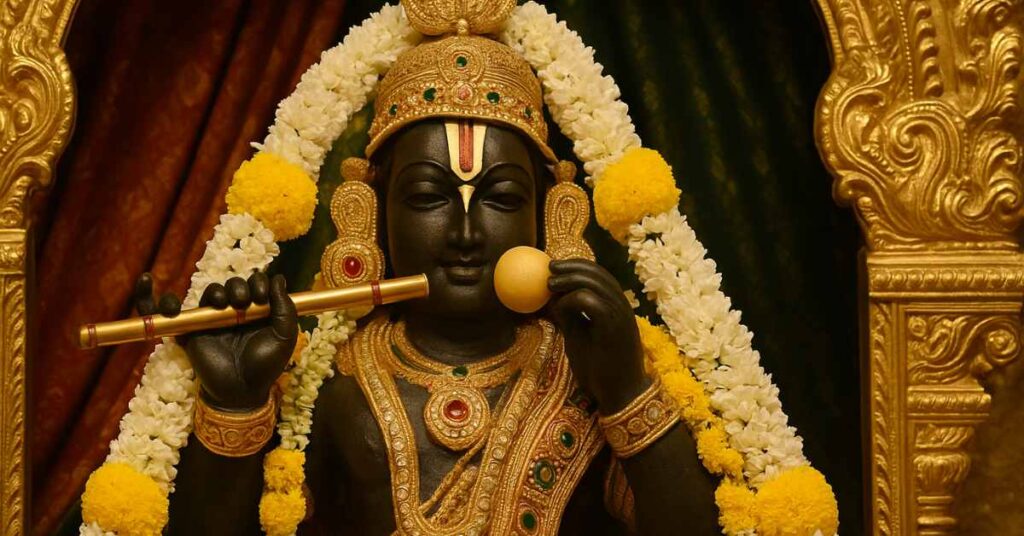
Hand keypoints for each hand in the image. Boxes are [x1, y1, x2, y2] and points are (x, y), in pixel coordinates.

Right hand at [134, 272, 297, 410]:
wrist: (242, 390)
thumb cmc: (265, 365)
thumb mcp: (284, 335)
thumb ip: (285, 307)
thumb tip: (278, 277)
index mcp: (257, 311)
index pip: (255, 284)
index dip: (258, 283)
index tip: (261, 297)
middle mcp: (235, 312)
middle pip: (233, 284)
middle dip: (238, 287)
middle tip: (243, 302)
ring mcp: (213, 320)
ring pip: (211, 292)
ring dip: (218, 291)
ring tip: (223, 302)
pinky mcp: (192, 330)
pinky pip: (169, 311)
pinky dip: (152, 297)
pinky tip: (146, 280)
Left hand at [547, 259, 649, 414]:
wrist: (619, 395)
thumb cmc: (599, 369)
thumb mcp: (579, 337)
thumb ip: (570, 317)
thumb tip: (553, 299)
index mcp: (615, 306)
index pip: (599, 275)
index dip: (577, 266)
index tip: (554, 267)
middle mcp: (621, 306)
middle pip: (597, 273)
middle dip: (571, 266)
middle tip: (550, 268)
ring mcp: (620, 315)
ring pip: (594, 283)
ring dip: (568, 279)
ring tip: (549, 284)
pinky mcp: (614, 326)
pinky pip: (591, 301)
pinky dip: (571, 300)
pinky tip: (560, 310)